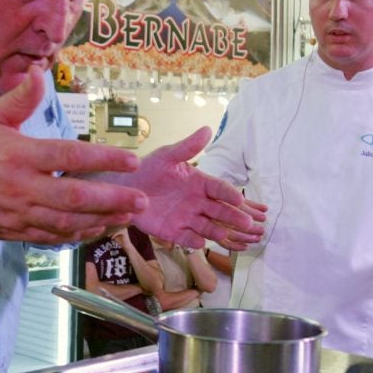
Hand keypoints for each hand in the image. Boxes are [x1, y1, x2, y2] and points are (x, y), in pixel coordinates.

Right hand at [0, 70, 146, 243]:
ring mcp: (19, 213)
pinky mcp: (14, 232)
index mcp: (20, 155)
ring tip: (128, 217)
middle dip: (112, 200)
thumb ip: (20, 99)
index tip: (131, 161)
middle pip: (75, 197)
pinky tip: (98, 229)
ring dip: (101, 221)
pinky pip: (52, 237)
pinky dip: (78, 235)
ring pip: (68, 223)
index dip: (103, 159)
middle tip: (141, 200)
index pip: (69, 157)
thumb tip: (39, 73)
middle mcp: (22, 187)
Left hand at [120, 127, 266, 250]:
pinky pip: (186, 238)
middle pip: (220, 211)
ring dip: (216, 231)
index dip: (230, 194)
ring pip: (207, 227)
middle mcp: (197, 203)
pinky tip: (199, 242)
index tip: (240, 199)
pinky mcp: (173, 232)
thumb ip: (188, 147)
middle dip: (233, 217)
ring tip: (224, 234)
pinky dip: (193, 241)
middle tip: (247, 224)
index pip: (220, 189)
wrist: (125, 187)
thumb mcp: (167, 156)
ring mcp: (187, 218)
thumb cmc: (149, 168)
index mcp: (200, 184)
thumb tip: (207, 129)